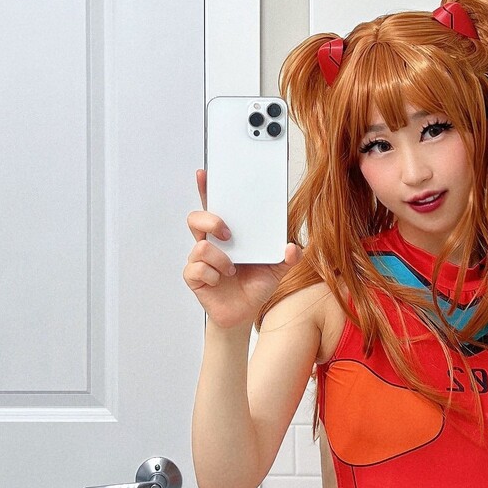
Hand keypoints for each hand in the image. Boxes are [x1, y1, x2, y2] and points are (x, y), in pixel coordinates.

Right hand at [184, 166, 302, 329]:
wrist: (243, 313)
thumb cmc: (254, 284)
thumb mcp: (277, 268)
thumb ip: (289, 256)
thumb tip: (292, 247)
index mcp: (227, 233)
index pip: (214, 206)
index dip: (206, 188)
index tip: (204, 173)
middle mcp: (210, 242)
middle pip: (197, 218)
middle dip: (211, 221)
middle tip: (228, 233)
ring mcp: (200, 259)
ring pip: (200, 246)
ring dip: (220, 259)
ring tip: (231, 269)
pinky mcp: (194, 277)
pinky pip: (197, 269)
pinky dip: (213, 276)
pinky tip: (220, 280)